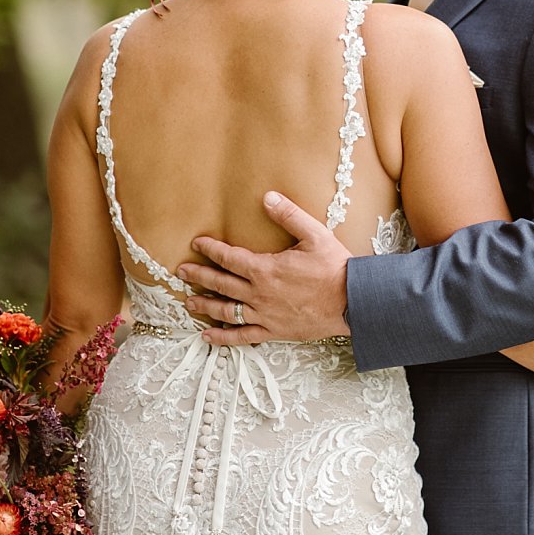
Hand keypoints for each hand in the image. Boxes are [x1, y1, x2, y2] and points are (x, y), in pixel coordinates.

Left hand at [180, 191, 350, 345]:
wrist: (352, 301)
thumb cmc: (334, 267)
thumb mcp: (314, 234)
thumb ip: (288, 215)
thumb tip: (267, 196)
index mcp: (265, 269)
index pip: (229, 257)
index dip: (210, 250)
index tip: (197, 244)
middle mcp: (259, 293)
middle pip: (220, 284)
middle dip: (199, 277)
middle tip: (181, 272)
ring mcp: (264, 315)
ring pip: (226, 311)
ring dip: (205, 306)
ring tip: (188, 303)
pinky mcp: (274, 331)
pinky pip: (242, 336)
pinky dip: (222, 338)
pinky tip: (208, 336)